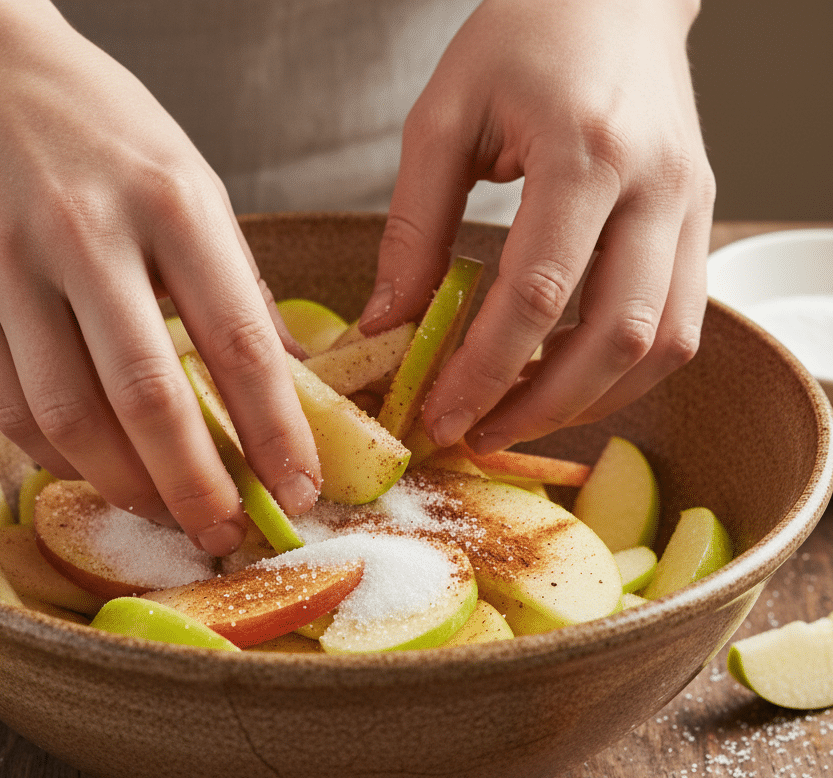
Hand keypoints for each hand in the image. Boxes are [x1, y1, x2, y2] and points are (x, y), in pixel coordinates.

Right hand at [0, 0, 319, 555]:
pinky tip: (96, 473)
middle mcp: (88, 234)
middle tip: (224, 535)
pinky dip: (59, 459)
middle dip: (196, 487)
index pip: (238, 343)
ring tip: (165, 514)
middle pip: (148, 397)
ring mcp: (11, 265)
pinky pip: (10, 408)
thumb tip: (290, 381)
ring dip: (126, 487)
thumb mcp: (192, 186)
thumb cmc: (104, 136)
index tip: (298, 492)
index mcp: (172, 204)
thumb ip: (238, 285)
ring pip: (71, 417)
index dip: (274, 433)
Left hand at [360, 0, 713, 452]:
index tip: (442, 416)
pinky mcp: (697, 220)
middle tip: (478, 434)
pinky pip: (681, 325)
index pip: (539, 294)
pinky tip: (567, 381)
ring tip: (518, 419)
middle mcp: (656, 184)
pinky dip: (624, 372)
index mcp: (586, 150)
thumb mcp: (443, 117)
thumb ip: (413, 226)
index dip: (487, 371)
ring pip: (662, 345)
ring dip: (589, 401)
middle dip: (542, 407)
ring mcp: (690, 205)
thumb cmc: (526, 35)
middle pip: (616, 337)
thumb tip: (384, 325)